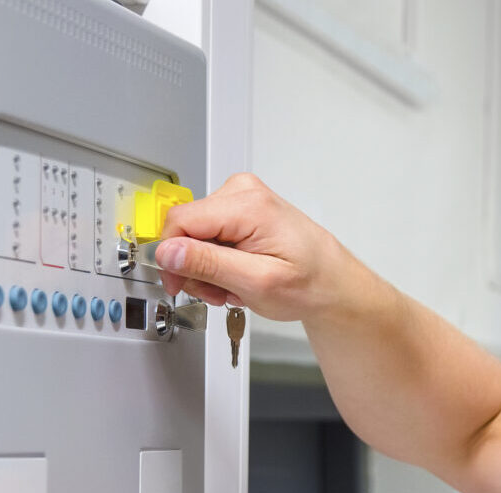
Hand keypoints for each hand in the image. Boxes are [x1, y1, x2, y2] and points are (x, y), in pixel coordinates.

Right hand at [155, 173, 363, 321]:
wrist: (332, 284)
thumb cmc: (310, 283)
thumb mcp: (256, 282)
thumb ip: (208, 264)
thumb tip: (168, 252)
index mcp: (248, 205)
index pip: (180, 221)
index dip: (171, 258)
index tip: (177, 285)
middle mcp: (242, 192)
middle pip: (186, 229)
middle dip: (194, 268)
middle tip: (216, 293)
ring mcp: (242, 198)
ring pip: (195, 235)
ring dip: (206, 269)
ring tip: (232, 287)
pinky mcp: (241, 210)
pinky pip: (209, 235)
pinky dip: (217, 262)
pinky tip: (236, 276)